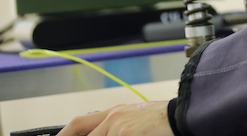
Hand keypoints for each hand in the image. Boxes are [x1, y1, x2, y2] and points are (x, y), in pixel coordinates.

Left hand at [57, 101, 172, 135]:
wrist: (182, 115)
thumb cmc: (164, 120)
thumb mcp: (136, 119)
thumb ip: (118, 127)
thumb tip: (106, 133)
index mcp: (114, 112)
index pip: (80, 123)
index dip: (64, 133)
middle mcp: (112, 117)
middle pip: (81, 130)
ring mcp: (117, 127)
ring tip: (121, 135)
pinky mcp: (124, 134)